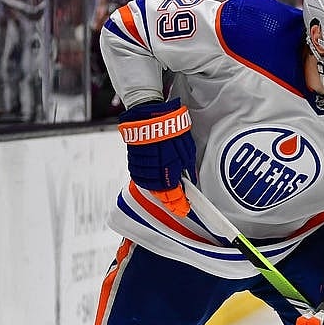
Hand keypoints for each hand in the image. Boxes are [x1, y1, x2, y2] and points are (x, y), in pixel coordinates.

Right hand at [119, 97, 195, 215]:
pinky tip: (153, 179)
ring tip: (165, 191)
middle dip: (168, 199)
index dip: (179, 205)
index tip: (183, 209)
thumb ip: (187, 168)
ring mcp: (142, 168)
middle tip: (176, 202)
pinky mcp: (133, 161)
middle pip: (160, 194)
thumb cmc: (170, 129)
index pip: (174, 196)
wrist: (150, 116)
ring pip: (149, 187)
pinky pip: (140, 176)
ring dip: (157, 190)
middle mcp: (153, 174)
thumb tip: (190, 178)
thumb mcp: (187, 150)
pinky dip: (147, 180)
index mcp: (169, 173)